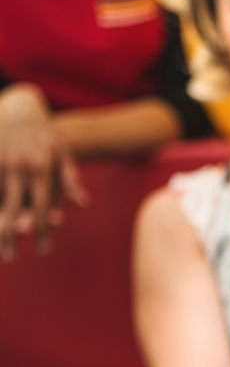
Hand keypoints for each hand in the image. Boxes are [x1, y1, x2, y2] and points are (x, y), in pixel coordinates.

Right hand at [0, 83, 88, 260]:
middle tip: (10, 258)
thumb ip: (71, 181)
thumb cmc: (46, 136)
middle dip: (12, 236)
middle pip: (15, 209)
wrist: (19, 108)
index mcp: (42, 168)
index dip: (43, 231)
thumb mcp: (63, 155)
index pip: (43, 207)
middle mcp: (19, 167)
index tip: (44, 251)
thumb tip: (82, 206)